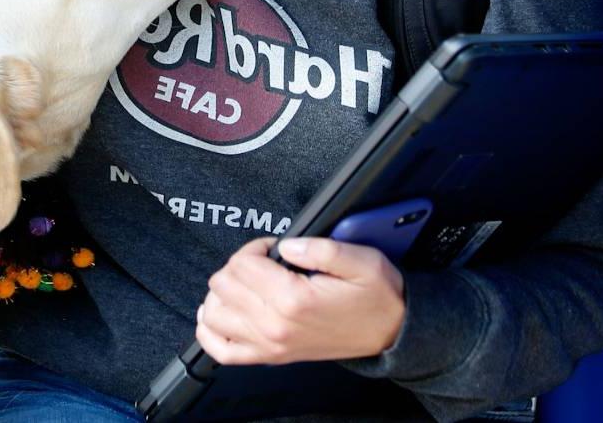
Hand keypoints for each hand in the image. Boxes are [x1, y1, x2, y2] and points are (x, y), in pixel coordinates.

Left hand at [195, 236, 405, 364]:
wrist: (391, 333)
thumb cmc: (376, 297)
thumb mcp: (361, 260)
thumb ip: (319, 247)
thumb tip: (285, 245)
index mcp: (294, 300)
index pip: (243, 264)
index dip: (255, 247)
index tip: (272, 248)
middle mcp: (276, 326)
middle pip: (223, 285)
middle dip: (239, 265)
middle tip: (263, 263)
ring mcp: (270, 345)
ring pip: (214, 314)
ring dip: (222, 293)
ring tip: (245, 283)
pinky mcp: (269, 357)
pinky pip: (222, 350)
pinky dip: (211, 331)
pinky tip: (220, 312)